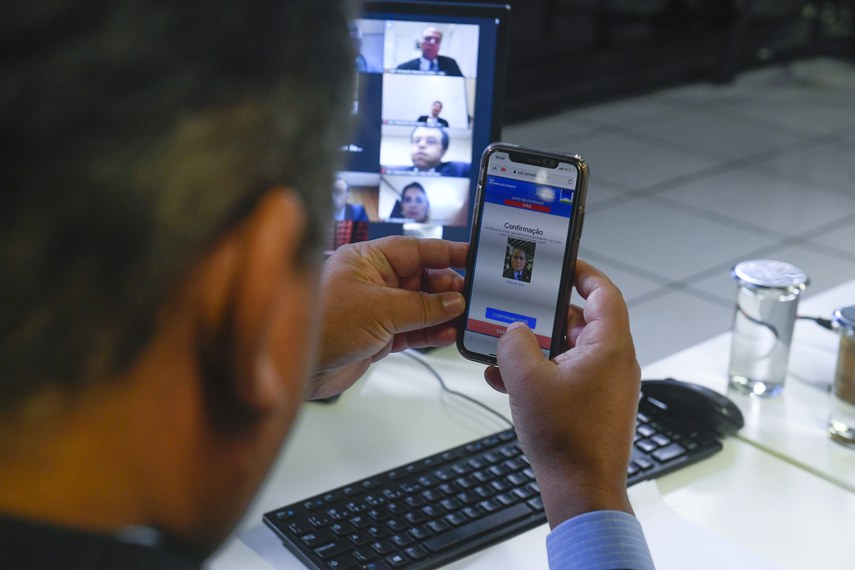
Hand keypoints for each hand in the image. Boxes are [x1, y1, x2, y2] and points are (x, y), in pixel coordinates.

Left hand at [310, 236, 466, 398]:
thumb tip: (453, 300)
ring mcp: (375, 309)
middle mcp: (372, 281)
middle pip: (421, 278)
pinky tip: (447, 334)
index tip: (472, 256)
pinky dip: (430, 332)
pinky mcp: (377, 335)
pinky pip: (412, 329)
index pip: (415, 249)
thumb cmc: (322, 325)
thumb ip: (421, 306)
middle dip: (447, 288)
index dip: (445, 253)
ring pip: (419, 306)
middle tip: (471, 297)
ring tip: (464, 318)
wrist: (297, 368)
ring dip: (442, 313)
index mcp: (367, 260)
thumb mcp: (380, 309)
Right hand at [484, 259, 639, 527]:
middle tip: (518, 307)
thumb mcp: (526, 379)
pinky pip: (566, 376)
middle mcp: (614, 362)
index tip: (561, 263)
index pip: (604, 293)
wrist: (581, 490)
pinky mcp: (593, 406)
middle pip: (580, 321)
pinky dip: (540, 373)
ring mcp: (605, 386)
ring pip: (568, 351)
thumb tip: (513, 332)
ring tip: (503, 348)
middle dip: (544, 316)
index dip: (582, 272)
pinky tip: (505, 380)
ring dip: (536, 348)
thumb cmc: (567, 439)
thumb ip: (514, 343)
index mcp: (610, 346)